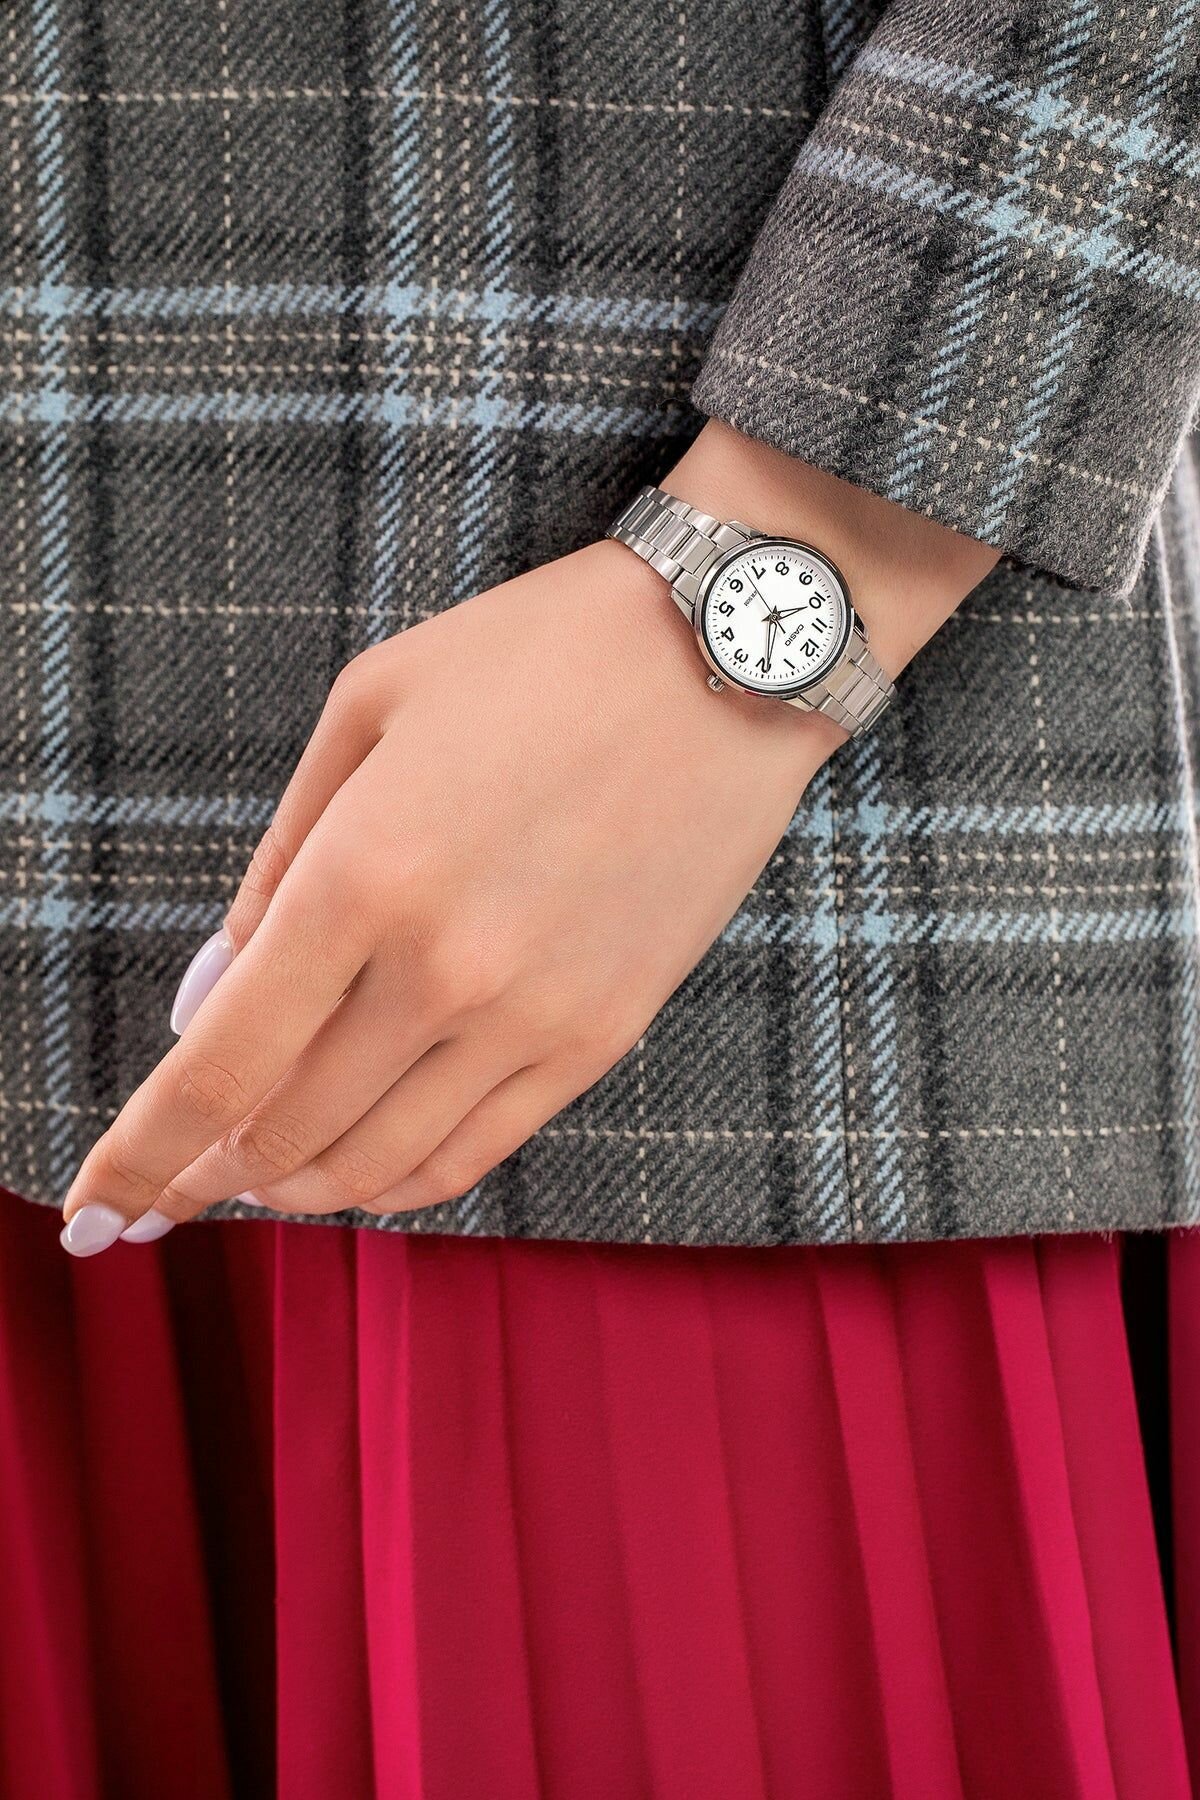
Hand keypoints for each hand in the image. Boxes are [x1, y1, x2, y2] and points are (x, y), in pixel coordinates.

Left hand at [59, 422, 997, 1251]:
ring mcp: (531, 1017)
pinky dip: (400, 1183)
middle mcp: (443, 971)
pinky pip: (477, 1153)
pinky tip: (363, 1175)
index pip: (218, 1064)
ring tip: (263, 1177)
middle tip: (173, 1178)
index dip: (140, 1152)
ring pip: (378, 1165)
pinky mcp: (602, 1037)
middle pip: (288, 1130)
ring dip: (299, 1187)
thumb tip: (209, 997)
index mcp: (363, 875)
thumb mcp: (367, 711)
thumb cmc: (535, 658)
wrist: (727, 661)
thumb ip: (276, 866)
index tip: (95, 1206)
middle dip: (209, 1169)